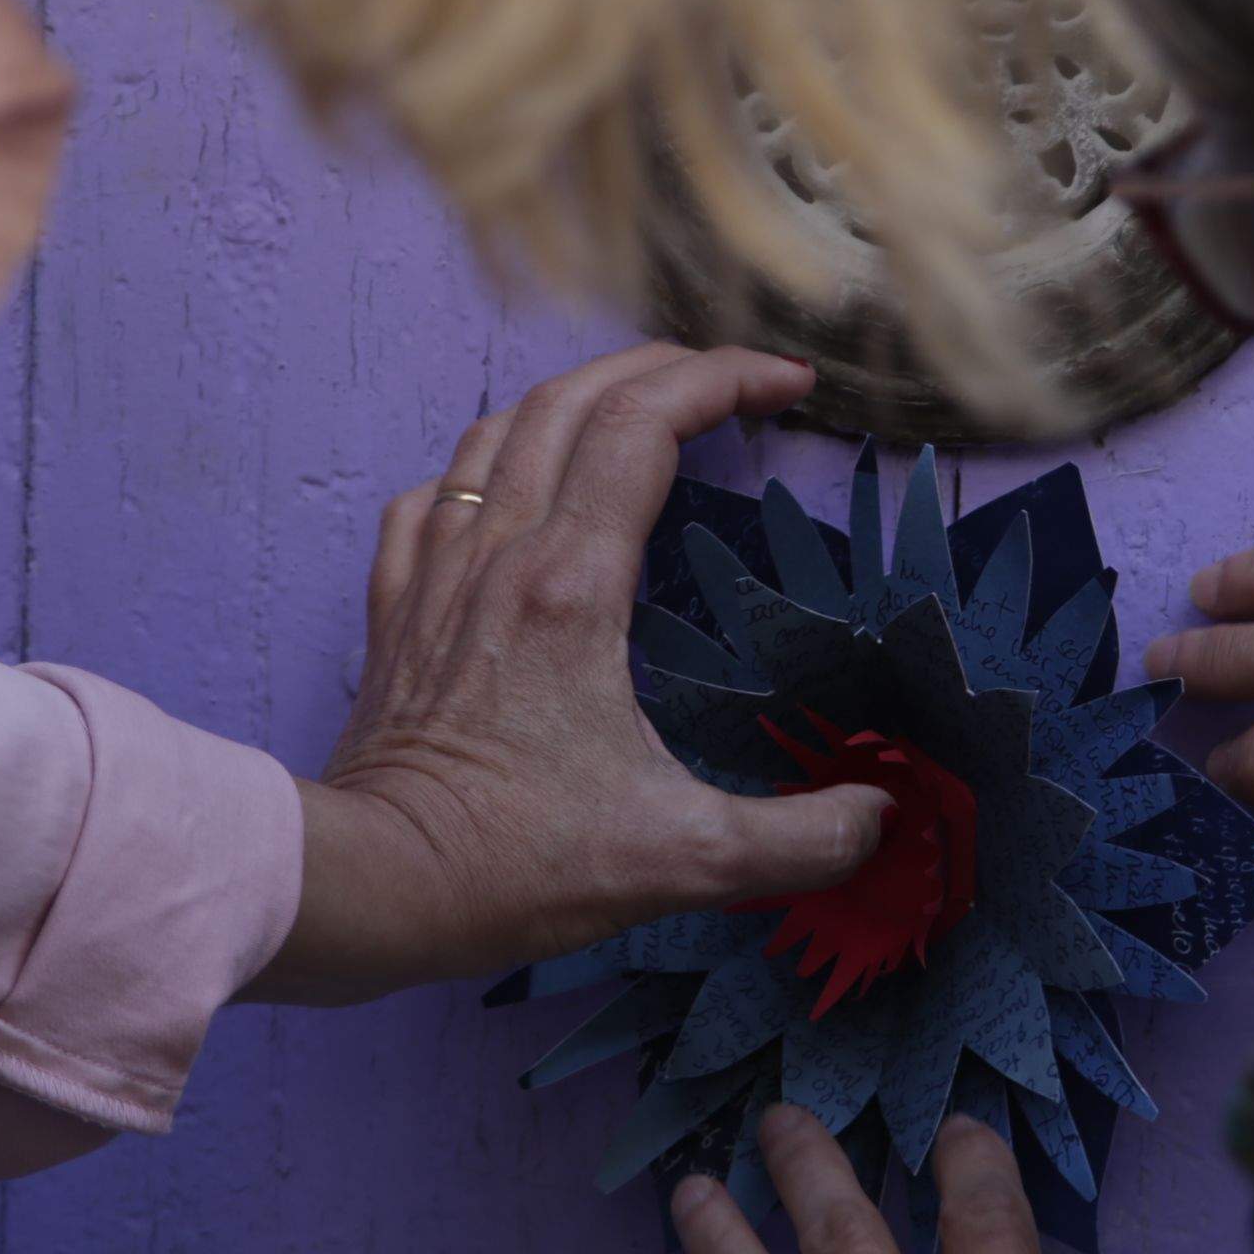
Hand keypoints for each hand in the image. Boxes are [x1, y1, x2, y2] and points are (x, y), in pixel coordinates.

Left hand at [255, 343, 887, 1004]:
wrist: (375, 886)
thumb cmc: (514, 862)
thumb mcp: (684, 860)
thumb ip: (798, 839)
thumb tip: (878, 818)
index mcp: (573, 586)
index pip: (647, 425)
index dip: (726, 381)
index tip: (789, 384)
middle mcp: (501, 555)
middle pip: (575, 399)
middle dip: (662, 368)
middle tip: (731, 382)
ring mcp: (438, 576)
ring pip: (500, 431)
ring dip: (574, 398)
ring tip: (634, 410)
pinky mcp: (398, 613)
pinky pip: (434, 497)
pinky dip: (484, 465)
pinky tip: (508, 491)